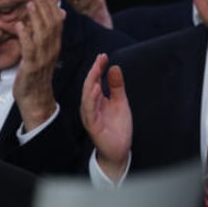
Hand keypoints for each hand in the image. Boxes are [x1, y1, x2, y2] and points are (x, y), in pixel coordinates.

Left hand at [13, 0, 64, 131]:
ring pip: (42, 34)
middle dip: (45, 7)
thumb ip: (44, 36)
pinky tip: (19, 25)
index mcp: (55, 46)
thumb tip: (48, 18)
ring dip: (36, 17)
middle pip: (52, 24)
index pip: (57, 22)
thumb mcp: (43, 53)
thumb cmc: (36, 76)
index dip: (52, 6)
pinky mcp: (31, 66)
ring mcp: (42, 58)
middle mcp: (51, 50)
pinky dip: (25, 36)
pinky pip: (29, 49)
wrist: (36, 100)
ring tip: (30, 3)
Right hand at [64, 0, 112, 28]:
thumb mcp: (99, 7)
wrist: (104, 48)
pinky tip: (100, 2)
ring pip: (77, 8)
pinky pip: (86, 18)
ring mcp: (74, 23)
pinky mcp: (80, 30)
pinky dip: (93, 8)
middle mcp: (70, 16)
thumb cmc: (99, 27)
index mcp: (72, 9)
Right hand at [80, 53, 131, 180]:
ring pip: (87, 96)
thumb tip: (114, 67)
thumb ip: (117, 86)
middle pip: (89, 85)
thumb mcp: (121, 102)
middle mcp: (90, 106)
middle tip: (100, 59)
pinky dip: (92, 99)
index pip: (95, 80)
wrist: (119, 150)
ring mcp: (90, 115)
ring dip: (91, 82)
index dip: (98, 68)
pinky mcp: (92, 125)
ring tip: (97, 70)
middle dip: (94, 71)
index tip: (103, 56)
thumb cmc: (117, 127)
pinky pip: (89, 110)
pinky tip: (97, 89)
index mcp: (96, 100)